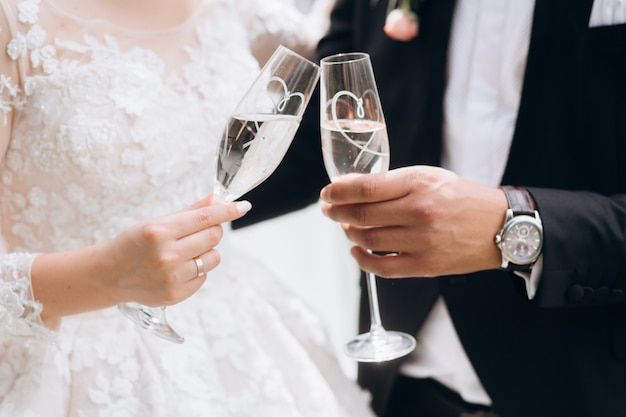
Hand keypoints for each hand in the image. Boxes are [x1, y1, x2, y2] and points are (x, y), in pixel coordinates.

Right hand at [31, 195, 251, 322]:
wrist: (109, 274)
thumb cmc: (135, 243)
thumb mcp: (158, 222)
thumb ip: (191, 212)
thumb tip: (218, 200)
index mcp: (160, 231)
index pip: (205, 218)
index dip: (228, 211)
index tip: (243, 207)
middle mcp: (166, 255)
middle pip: (213, 237)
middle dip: (212, 231)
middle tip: (199, 232)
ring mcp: (171, 277)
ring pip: (213, 258)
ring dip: (206, 253)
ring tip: (185, 253)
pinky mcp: (175, 294)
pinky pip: (203, 277)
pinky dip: (197, 271)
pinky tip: (177, 269)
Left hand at [319, 166, 507, 277]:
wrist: (499, 226)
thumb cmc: (460, 198)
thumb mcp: (430, 176)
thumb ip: (393, 182)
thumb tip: (353, 190)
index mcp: (419, 183)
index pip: (365, 188)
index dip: (338, 191)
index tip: (327, 193)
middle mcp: (419, 211)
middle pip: (361, 215)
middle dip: (336, 212)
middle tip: (328, 209)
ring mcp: (422, 241)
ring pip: (367, 240)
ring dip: (348, 233)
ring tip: (345, 226)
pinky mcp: (425, 266)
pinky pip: (382, 267)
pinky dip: (362, 259)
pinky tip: (356, 249)